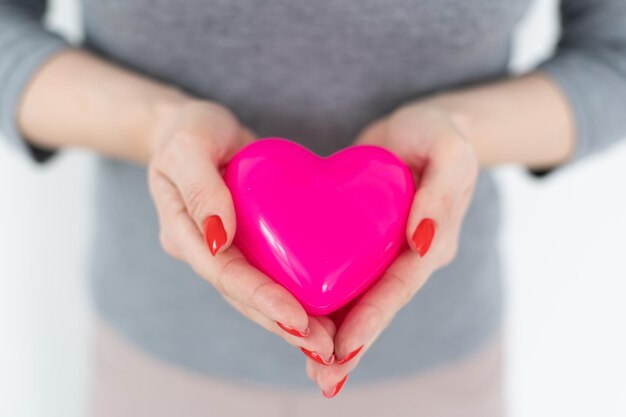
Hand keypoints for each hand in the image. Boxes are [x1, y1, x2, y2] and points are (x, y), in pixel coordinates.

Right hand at [147, 100, 334, 360]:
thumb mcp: (189, 145)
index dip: (260, 299)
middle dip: (283, 325)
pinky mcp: (248, 245)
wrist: (196, 130)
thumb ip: (200, 188)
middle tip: (325, 348)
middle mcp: (204, 252)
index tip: (298, 320)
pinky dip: (297, 296)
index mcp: (184, 234)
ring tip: (331, 345)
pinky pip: (273, 275)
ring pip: (259, 296)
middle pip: (243, 298)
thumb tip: (219, 239)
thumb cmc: (190, 131)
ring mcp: (226, 252)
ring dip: (293, 323)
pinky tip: (329, 313)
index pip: (224, 275)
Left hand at [306, 102, 478, 396]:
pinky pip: (343, 277)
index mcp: (431, 242)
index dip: (372, 319)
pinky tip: (299, 323)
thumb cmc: (437, 133)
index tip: (342, 348)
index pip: (398, 288)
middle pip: (377, 307)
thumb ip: (442, 192)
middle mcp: (407, 256)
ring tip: (314, 374)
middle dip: (351, 347)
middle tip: (323, 380)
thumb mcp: (449, 150)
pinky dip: (324, 303)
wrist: (419, 127)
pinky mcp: (361, 243)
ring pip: (359, 301)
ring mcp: (384, 253)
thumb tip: (423, 242)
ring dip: (336, 338)